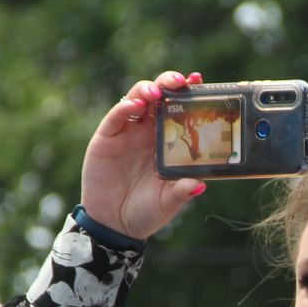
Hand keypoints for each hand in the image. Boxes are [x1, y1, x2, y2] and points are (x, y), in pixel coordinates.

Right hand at [79, 70, 207, 240]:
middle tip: (182, 81)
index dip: (189, 94)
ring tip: (158, 91)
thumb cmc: (146, 212)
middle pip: (160, 96)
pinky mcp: (107, 137)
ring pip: (138, 97)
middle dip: (170, 83)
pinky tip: (136, 105)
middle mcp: (149, 131)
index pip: (180, 110)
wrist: (114, 225)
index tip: (200, 82)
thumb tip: (200, 184)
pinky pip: (117, 115)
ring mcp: (128, 132)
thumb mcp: (168, 203)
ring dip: (148, 89)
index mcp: (168, 142)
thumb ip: (182, 191)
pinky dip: (125, 107)